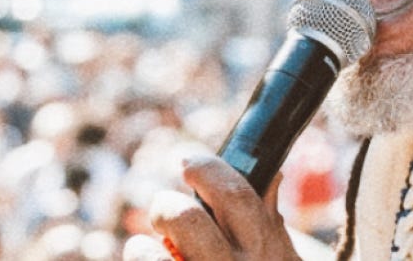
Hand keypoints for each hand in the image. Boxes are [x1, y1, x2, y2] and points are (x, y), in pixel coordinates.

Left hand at [123, 155, 304, 260]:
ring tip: (148, 251)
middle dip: (166, 207)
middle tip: (163, 213)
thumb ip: (269, 224)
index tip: (186, 161)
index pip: (235, 195)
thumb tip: (269, 174)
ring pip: (151, 257)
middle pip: (186, 219)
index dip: (206, 168)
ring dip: (143, 249)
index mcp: (265, 254)